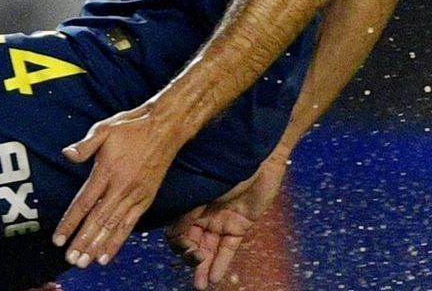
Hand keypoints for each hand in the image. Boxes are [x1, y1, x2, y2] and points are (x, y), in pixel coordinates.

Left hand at [51, 104, 189, 268]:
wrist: (164, 128)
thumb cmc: (131, 127)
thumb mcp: (104, 129)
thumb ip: (85, 145)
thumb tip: (67, 154)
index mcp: (107, 171)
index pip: (84, 203)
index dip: (70, 223)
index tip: (58, 239)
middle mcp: (121, 187)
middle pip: (97, 220)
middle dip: (83, 242)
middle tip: (70, 259)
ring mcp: (135, 196)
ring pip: (113, 226)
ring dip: (98, 246)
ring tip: (85, 262)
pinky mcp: (146, 200)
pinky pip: (130, 225)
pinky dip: (117, 241)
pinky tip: (107, 255)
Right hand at [165, 151, 288, 288]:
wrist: (259, 154)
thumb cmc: (226, 162)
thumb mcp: (202, 187)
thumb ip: (188, 211)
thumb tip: (173, 235)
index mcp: (188, 202)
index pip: (175, 230)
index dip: (177, 242)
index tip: (184, 247)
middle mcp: (202, 214)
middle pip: (191, 242)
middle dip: (190, 257)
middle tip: (196, 261)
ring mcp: (221, 221)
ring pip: (208, 249)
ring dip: (203, 267)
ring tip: (200, 285)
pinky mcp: (239, 226)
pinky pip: (228, 248)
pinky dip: (221, 263)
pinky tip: (215, 278)